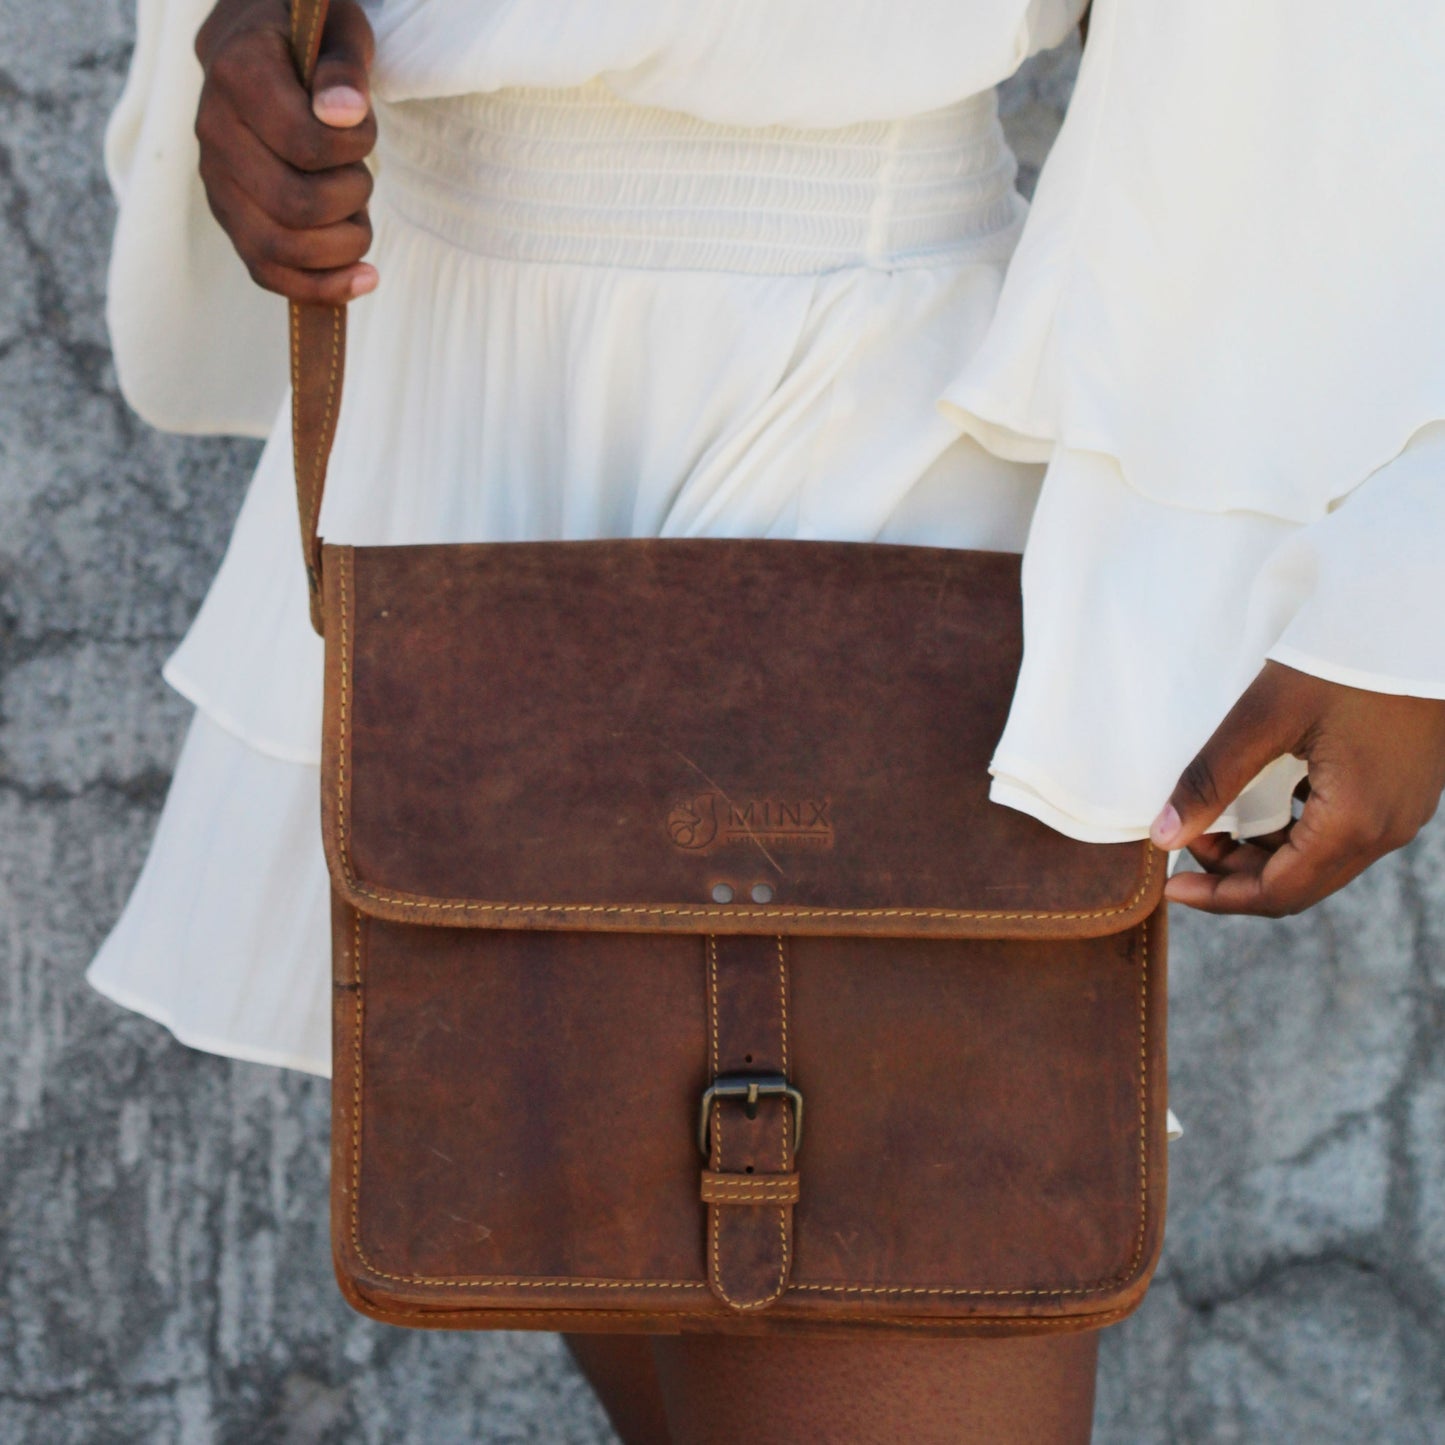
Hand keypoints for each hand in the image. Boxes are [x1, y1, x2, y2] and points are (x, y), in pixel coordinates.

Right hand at [195, 0, 376, 303]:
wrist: (258, 48)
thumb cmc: (309, 40)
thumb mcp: (338, 29)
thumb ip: (344, 65)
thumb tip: (343, 114)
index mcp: (238, 75)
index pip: (306, 145)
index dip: (354, 148)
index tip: (363, 127)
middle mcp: (214, 132)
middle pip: (295, 205)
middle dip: (351, 201)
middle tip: (363, 176)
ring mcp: (217, 182)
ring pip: (279, 248)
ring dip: (342, 246)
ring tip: (361, 220)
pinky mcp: (231, 217)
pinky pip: (268, 272)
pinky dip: (321, 288)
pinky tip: (364, 278)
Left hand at [1150, 661, 1444, 915]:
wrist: (1422, 612)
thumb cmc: (1347, 656)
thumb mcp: (1265, 715)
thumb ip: (1211, 779)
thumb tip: (1163, 836)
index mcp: (1355, 823)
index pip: (1278, 893)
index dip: (1218, 897)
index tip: (1169, 885)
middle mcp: (1387, 830)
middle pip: (1300, 884)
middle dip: (1235, 876)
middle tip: (1184, 846)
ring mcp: (1403, 811)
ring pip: (1322, 861)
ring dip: (1264, 854)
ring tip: (1214, 824)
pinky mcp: (1404, 789)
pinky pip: (1343, 832)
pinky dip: (1295, 832)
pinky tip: (1263, 803)